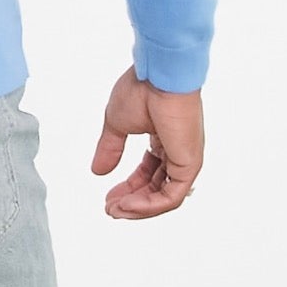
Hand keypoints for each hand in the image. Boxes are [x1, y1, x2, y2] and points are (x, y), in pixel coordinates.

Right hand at [92, 65, 202, 219]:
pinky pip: (171, 195)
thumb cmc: (142, 89)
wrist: (160, 76)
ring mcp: (185, 159)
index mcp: (163, 139)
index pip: (147, 171)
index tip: (109, 197)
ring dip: (139, 207)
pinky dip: (149, 205)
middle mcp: (177, 151)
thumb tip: (98, 171)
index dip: (128, 186)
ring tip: (116, 210)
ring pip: (164, 196)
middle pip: (155, 187)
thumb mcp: (117, 123)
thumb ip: (110, 149)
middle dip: (132, 200)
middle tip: (111, 209)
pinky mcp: (189, 165)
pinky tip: (128, 205)